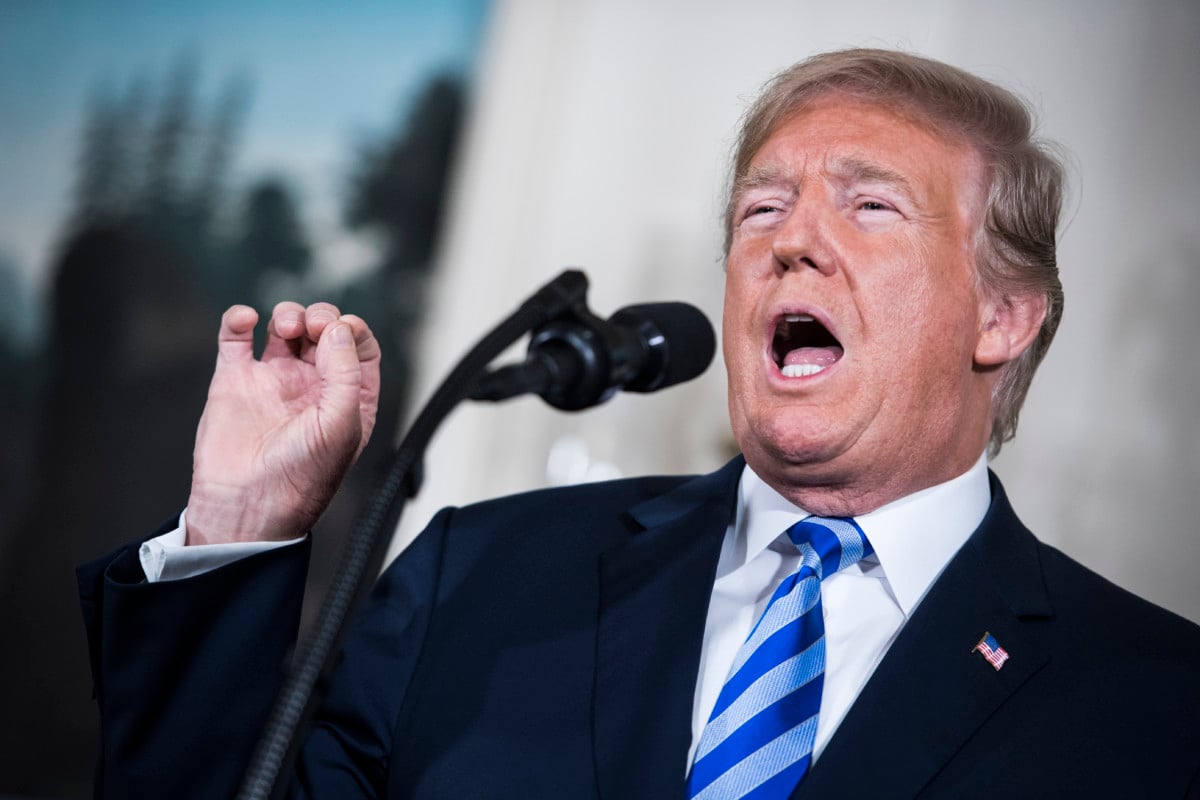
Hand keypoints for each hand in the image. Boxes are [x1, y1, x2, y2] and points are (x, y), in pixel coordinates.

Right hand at [185, 302, 381, 543]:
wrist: (247, 504)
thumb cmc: (302, 476)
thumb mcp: (341, 425)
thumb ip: (346, 373)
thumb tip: (338, 329)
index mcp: (348, 398)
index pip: (359, 346)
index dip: (352, 329)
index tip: (340, 330)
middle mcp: (313, 386)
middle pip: (324, 330)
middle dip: (321, 316)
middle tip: (312, 327)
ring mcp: (273, 380)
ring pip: (285, 327)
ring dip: (288, 314)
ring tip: (285, 329)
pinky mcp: (235, 381)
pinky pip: (236, 337)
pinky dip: (239, 319)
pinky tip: (247, 320)